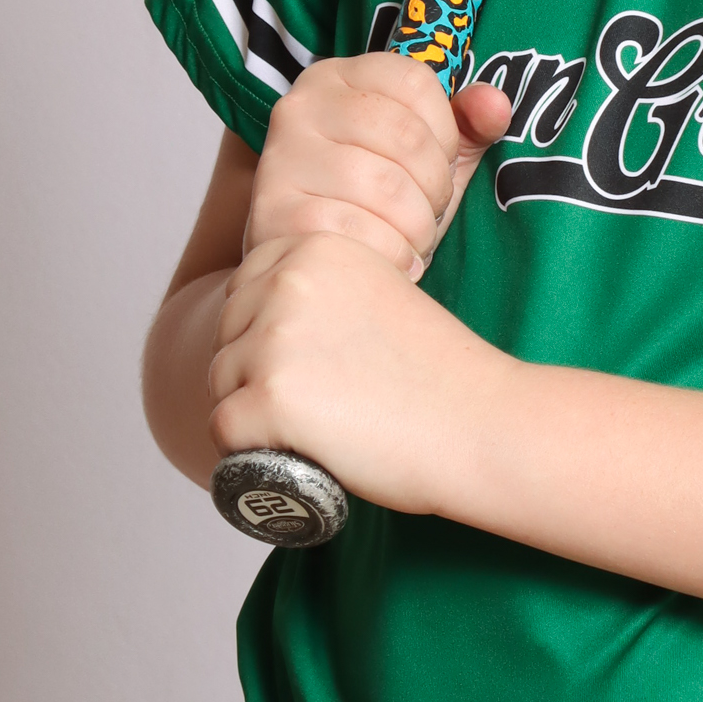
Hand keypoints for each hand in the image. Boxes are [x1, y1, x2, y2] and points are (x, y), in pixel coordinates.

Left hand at [207, 229, 513, 512]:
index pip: (244, 289)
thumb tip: (261, 322)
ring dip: (254, 412)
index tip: (308, 364)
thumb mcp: (381, 293)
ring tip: (315, 429)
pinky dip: (248, 452)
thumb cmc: (440, 374)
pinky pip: (223, 430)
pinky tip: (296, 454)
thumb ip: (324, 291)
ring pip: (221, 382)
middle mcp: (288, 281)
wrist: (482, 423)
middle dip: (255, 373)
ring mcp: (275, 338)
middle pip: (227, 335)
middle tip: (318, 404)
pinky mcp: (270, 397)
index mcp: (316, 247)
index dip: (265, 332)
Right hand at [247, 56, 512, 277]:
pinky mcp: (274, 212)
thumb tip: (494, 105)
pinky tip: (390, 263)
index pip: (415, 80)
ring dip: (416, 227)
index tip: (439, 163)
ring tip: (410, 240)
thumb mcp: (427, 158)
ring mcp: (283, 157)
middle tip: (427, 213)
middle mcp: (301, 105)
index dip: (445, 130)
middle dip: (434, 187)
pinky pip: (359, 233)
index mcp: (339, 77)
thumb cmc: (375, 204)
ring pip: (385, 188)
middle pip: (404, 135)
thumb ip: (467, 125)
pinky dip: (391, 256)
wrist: (309, 266)